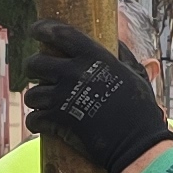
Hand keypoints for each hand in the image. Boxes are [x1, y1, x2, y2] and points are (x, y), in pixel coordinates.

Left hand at [20, 18, 172, 172]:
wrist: (137, 143)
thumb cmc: (140, 109)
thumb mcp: (136, 74)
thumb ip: (123, 55)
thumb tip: (115, 40)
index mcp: (93, 57)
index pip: (60, 33)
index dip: (42, 29)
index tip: (35, 30)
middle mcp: (74, 73)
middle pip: (36, 63)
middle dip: (33, 68)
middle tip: (39, 74)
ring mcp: (63, 97)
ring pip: (32, 94)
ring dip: (36, 99)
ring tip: (44, 103)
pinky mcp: (57, 121)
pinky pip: (33, 119)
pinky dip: (36, 123)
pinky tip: (43, 124)